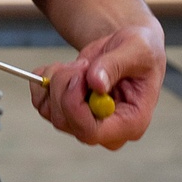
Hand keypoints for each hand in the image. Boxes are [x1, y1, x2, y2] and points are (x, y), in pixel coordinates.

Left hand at [29, 24, 165, 149]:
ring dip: (55, 80)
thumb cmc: (140, 52)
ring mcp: (85, 121)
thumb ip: (115, 65)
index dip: (74, 105)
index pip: (91, 132)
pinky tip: (62, 67)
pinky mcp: (68, 109)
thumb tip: (96, 83)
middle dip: (65, 86)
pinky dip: (44, 80)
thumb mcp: (136, 50)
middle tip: (82, 64)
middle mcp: (106, 129)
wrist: (128, 49)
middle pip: (65, 121)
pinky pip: (41, 101)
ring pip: (50, 111)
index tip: (78, 76)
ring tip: (78, 64)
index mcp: (130, 122)